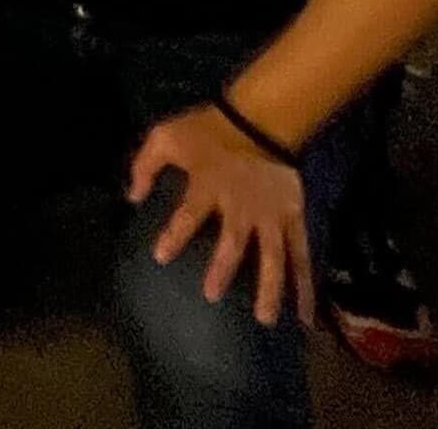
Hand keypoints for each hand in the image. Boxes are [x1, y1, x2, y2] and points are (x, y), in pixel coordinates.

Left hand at [129, 103, 313, 325]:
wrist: (258, 117)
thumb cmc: (207, 129)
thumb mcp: (166, 136)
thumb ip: (145, 164)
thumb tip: (131, 197)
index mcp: (209, 186)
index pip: (188, 214)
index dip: (174, 235)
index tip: (161, 257)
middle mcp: (241, 206)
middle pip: (233, 242)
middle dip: (222, 268)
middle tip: (210, 295)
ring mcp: (270, 215)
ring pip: (274, 256)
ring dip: (269, 288)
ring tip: (265, 320)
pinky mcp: (292, 218)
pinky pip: (301, 253)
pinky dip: (306, 283)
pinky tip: (305, 312)